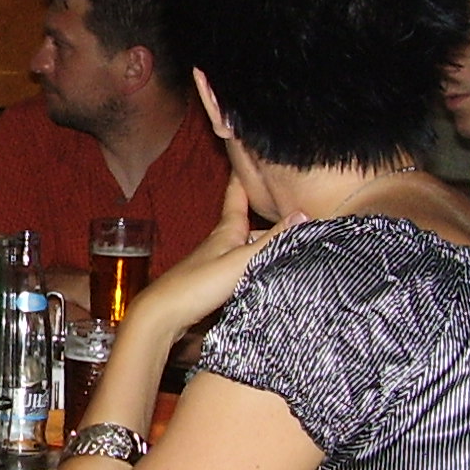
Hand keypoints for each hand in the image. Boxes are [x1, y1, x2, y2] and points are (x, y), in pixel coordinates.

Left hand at [130, 178, 301, 343]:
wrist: (165, 314)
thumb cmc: (199, 284)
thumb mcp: (241, 260)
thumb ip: (272, 240)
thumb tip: (304, 213)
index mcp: (227, 230)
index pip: (237, 195)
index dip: (243, 176)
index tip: (248, 156)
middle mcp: (222, 242)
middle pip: (249, 223)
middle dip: (268, 215)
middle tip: (293, 207)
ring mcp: (218, 262)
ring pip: (248, 246)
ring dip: (266, 243)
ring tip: (292, 241)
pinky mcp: (217, 282)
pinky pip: (244, 266)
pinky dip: (259, 264)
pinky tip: (270, 272)